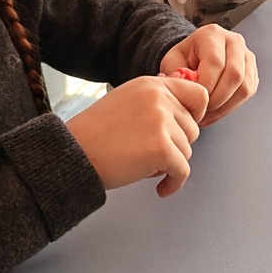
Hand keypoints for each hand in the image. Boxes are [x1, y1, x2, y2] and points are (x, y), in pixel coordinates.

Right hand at [65, 76, 206, 196]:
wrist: (73, 153)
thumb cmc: (94, 133)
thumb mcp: (126, 100)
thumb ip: (154, 100)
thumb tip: (186, 106)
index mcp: (151, 85)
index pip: (198, 93)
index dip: (196, 114)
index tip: (184, 128)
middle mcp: (159, 98)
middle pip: (192, 128)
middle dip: (176, 145)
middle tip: (153, 153)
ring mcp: (161, 123)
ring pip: (187, 150)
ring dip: (170, 163)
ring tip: (145, 165)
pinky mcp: (161, 149)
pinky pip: (183, 171)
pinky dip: (174, 183)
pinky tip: (161, 187)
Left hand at [159, 24, 257, 125]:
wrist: (195, 56)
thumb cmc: (184, 58)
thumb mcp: (172, 62)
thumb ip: (175, 74)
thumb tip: (182, 89)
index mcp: (212, 34)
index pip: (215, 62)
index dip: (206, 85)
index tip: (194, 99)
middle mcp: (234, 42)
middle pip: (234, 75)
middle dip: (216, 99)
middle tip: (201, 110)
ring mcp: (246, 57)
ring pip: (244, 86)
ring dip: (224, 105)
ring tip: (207, 114)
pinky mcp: (252, 72)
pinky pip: (247, 93)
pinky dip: (231, 107)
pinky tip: (215, 112)